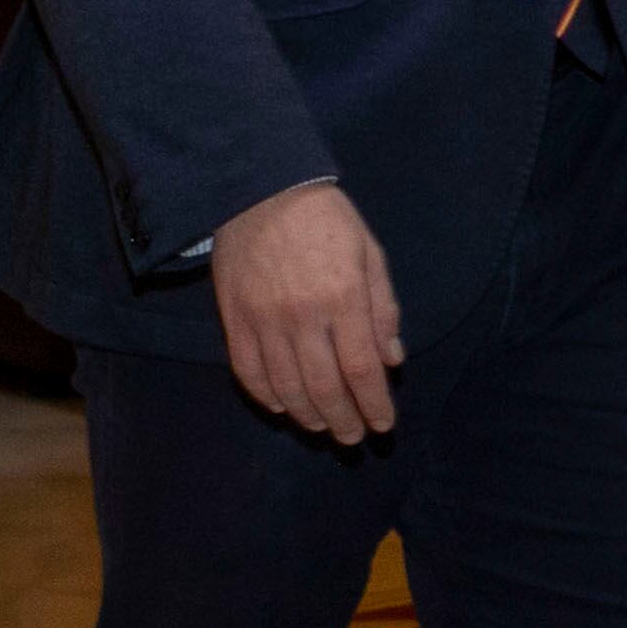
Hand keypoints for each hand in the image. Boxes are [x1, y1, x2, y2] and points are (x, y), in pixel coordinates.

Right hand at [210, 181, 401, 441]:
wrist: (260, 188)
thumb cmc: (325, 219)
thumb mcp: (369, 253)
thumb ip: (383, 308)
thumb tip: (392, 360)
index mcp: (343, 297)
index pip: (362, 370)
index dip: (374, 405)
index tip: (383, 425)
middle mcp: (303, 315)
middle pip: (325, 388)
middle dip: (344, 422)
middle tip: (354, 439)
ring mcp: (264, 320)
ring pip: (286, 387)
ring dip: (308, 416)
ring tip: (323, 427)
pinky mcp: (234, 318)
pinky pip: (248, 371)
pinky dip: (266, 397)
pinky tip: (282, 407)